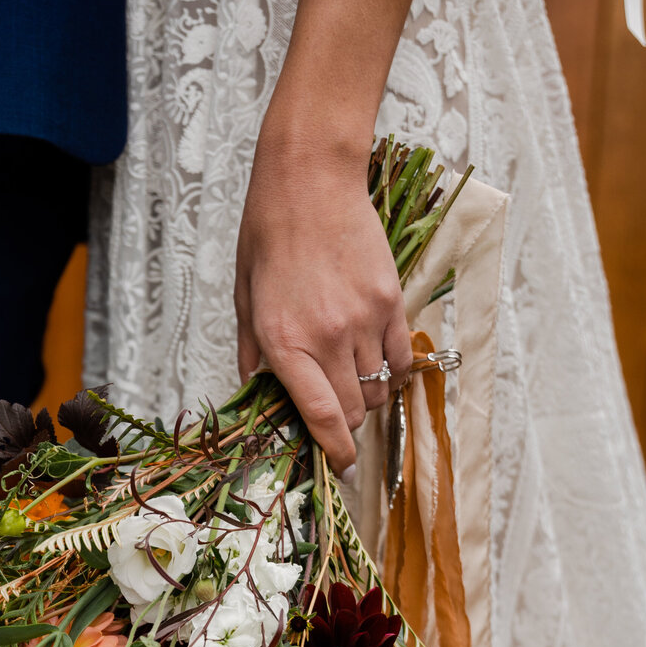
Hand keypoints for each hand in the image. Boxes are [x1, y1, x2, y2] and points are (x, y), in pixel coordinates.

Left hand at [234, 130, 411, 473]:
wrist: (309, 179)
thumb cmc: (268, 234)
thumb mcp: (244, 298)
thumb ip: (252, 353)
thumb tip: (256, 392)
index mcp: (285, 343)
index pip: (320, 418)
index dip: (334, 452)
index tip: (338, 467)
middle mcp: (328, 338)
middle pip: (353, 411)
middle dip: (346, 426)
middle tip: (336, 419)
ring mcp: (364, 320)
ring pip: (378, 388)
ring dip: (366, 397)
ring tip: (350, 380)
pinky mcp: (391, 301)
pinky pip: (401, 358)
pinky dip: (392, 371)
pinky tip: (377, 363)